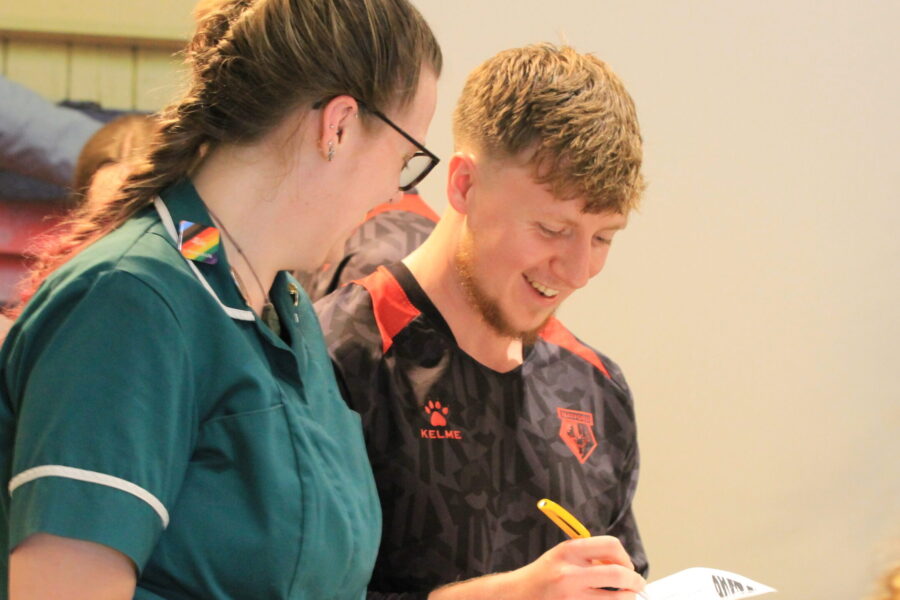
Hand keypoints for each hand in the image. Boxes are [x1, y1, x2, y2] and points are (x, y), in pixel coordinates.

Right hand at [429, 535, 644, 599]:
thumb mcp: (561, 556)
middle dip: (635, 581)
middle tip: (638, 585)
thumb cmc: (542, 575)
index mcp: (568, 551)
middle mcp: (569, 573)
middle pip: (618, 574)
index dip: (625, 556)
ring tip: (628, 596)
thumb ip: (587, 555)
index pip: (610, 546)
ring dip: (627, 598)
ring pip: (616, 598)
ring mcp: (571, 597)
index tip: (627, 565)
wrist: (515, 595)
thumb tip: (621, 563)